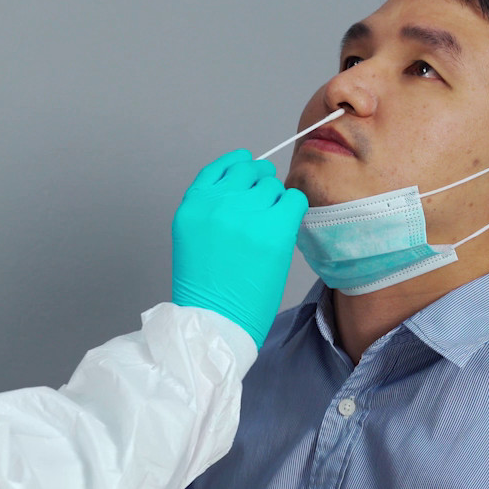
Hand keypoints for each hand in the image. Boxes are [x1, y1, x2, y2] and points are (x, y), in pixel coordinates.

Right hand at [171, 150, 307, 347]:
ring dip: (275, 204)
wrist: (215, 320)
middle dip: (259, 187)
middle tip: (261, 214)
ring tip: (268, 232)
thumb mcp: (193, 237)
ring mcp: (246, 214)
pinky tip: (284, 230)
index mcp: (194, 204)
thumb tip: (246, 184)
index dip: (239, 168)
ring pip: (274, 186)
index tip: (249, 173)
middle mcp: (218, 203)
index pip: (222, 167)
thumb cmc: (206, 288)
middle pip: (251, 172)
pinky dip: (294, 211)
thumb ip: (211, 207)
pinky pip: (294, 199)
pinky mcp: (274, 229)